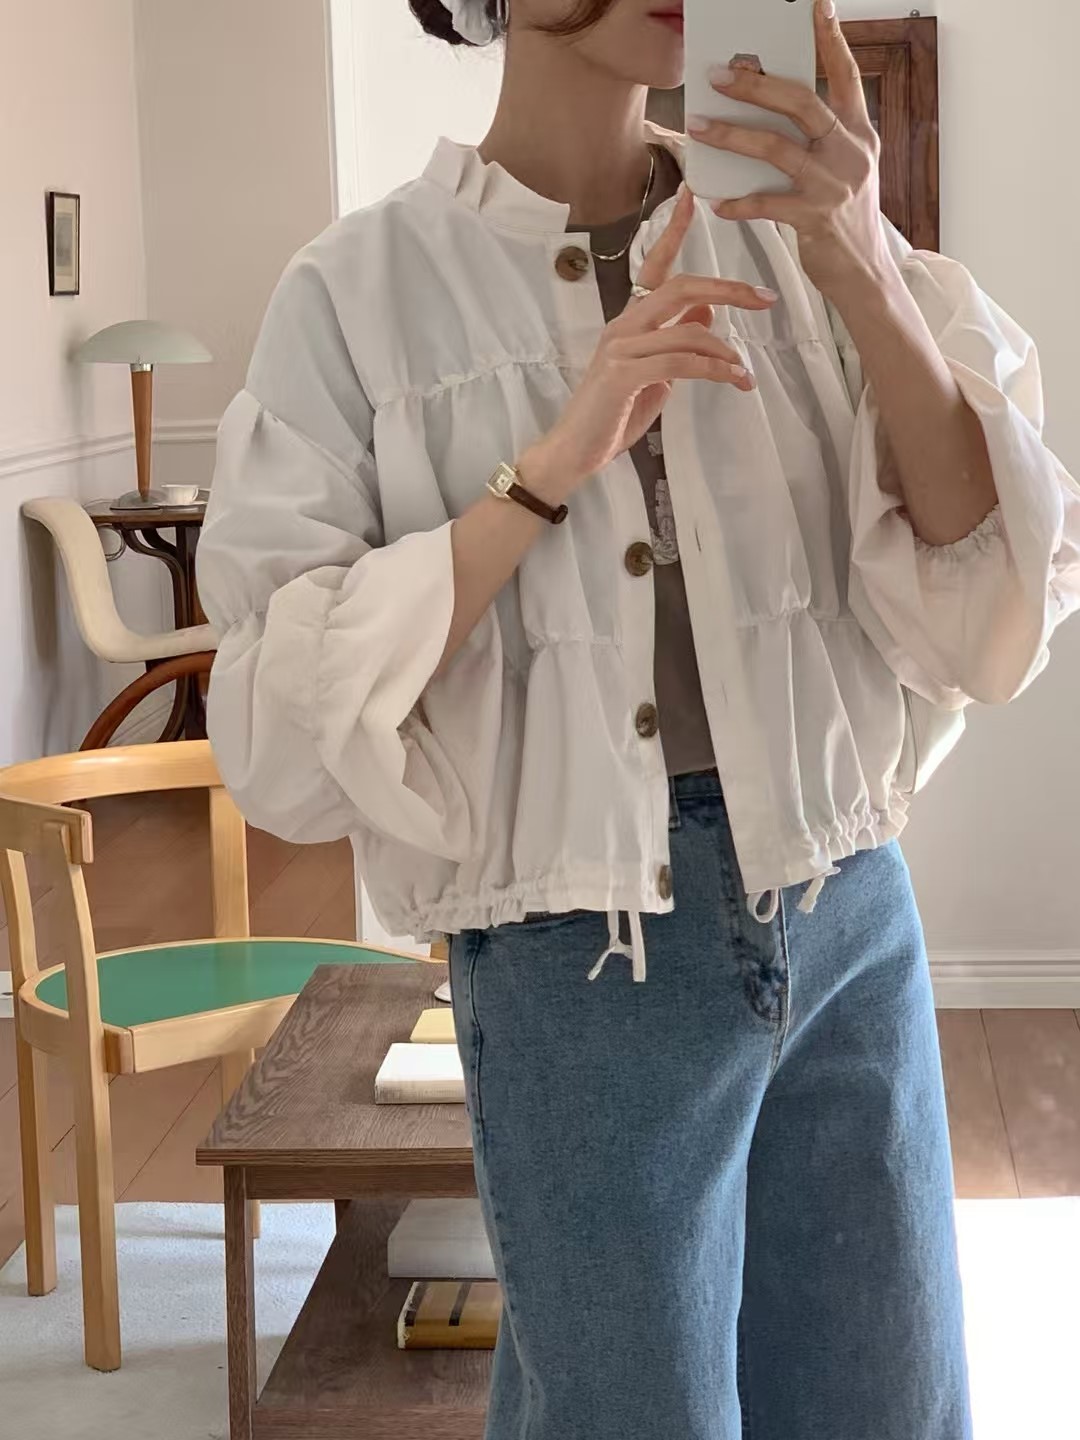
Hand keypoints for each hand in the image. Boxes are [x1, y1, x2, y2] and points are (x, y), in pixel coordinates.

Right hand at [522, 187, 776, 499]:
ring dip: (726, 351)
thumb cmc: (612, 416)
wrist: (574, 451)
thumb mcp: (656, 374)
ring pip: (688, 329)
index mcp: (629, 321)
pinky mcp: (623, 375)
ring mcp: (620, 348)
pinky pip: (681, 362)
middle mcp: (622, 325)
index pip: (654, 266)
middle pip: (680, 287)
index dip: (674, 230)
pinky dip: (714, 370)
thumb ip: (676, 342)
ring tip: (745, 374)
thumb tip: (707, 312)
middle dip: (728, 288)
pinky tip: (734, 382)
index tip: (693, 196)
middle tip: (764, 298)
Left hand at [687, 0, 892, 298]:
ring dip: (732, 135)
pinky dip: (739, 201)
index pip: (846, 76)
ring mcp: (834, 184)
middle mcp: (850, 152)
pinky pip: (767, 202)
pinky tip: (718, 201)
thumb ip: (816, 141)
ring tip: (698, 127)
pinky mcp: (816, 218)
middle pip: (801, 102)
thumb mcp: (844, 170)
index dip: (832, 39)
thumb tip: (765, 112)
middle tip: (719, 75)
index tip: (818, 6)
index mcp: (859, 133)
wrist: (864, 275)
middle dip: (756, 84)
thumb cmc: (845, 219)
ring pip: (776, 147)